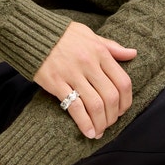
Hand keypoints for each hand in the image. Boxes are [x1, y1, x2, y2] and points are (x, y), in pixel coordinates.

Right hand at [34, 22, 134, 138]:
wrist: (32, 32)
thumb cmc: (62, 34)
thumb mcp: (89, 34)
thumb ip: (111, 46)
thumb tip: (133, 53)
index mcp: (99, 52)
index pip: (123, 82)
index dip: (126, 101)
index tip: (122, 110)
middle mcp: (89, 63)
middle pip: (111, 97)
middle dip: (113, 116)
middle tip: (110, 123)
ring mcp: (72, 74)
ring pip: (96, 105)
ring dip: (101, 123)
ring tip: (99, 131)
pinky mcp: (56, 83)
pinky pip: (75, 107)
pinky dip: (85, 123)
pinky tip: (88, 132)